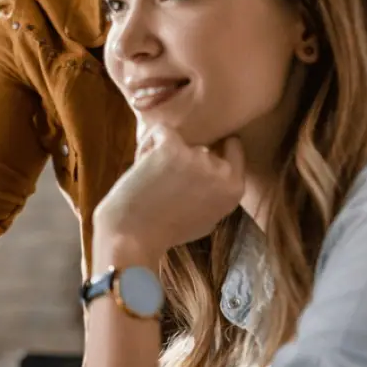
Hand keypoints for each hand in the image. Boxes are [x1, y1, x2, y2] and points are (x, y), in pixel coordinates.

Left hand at [93, 126, 244, 263]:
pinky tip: (141, 165)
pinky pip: (160, 131)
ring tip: (150, 177)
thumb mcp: (207, 218)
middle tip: (166, 180)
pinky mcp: (172, 147)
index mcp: (234, 189)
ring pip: (180, 138)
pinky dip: (147, 143)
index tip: (196, 157)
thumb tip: (217, 168)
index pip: (234, 149)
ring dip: (163, 151)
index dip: (214, 148)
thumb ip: (216, 192)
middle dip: (185, 157)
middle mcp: (221, 172)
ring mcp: (198, 158)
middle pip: (202, 147)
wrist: (132, 236)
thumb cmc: (165, 231)